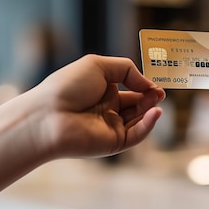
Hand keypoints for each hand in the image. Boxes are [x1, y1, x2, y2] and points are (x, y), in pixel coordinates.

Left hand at [31, 54, 164, 157]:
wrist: (48, 116)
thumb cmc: (67, 87)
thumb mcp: (98, 65)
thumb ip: (127, 70)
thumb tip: (148, 83)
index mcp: (102, 91)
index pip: (130, 90)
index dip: (144, 86)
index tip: (156, 83)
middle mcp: (107, 110)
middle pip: (137, 105)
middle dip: (150, 98)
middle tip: (161, 93)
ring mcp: (111, 127)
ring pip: (139, 120)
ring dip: (150, 110)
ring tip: (156, 99)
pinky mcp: (113, 143)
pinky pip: (136, 135)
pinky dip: (148, 125)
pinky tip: (154, 112)